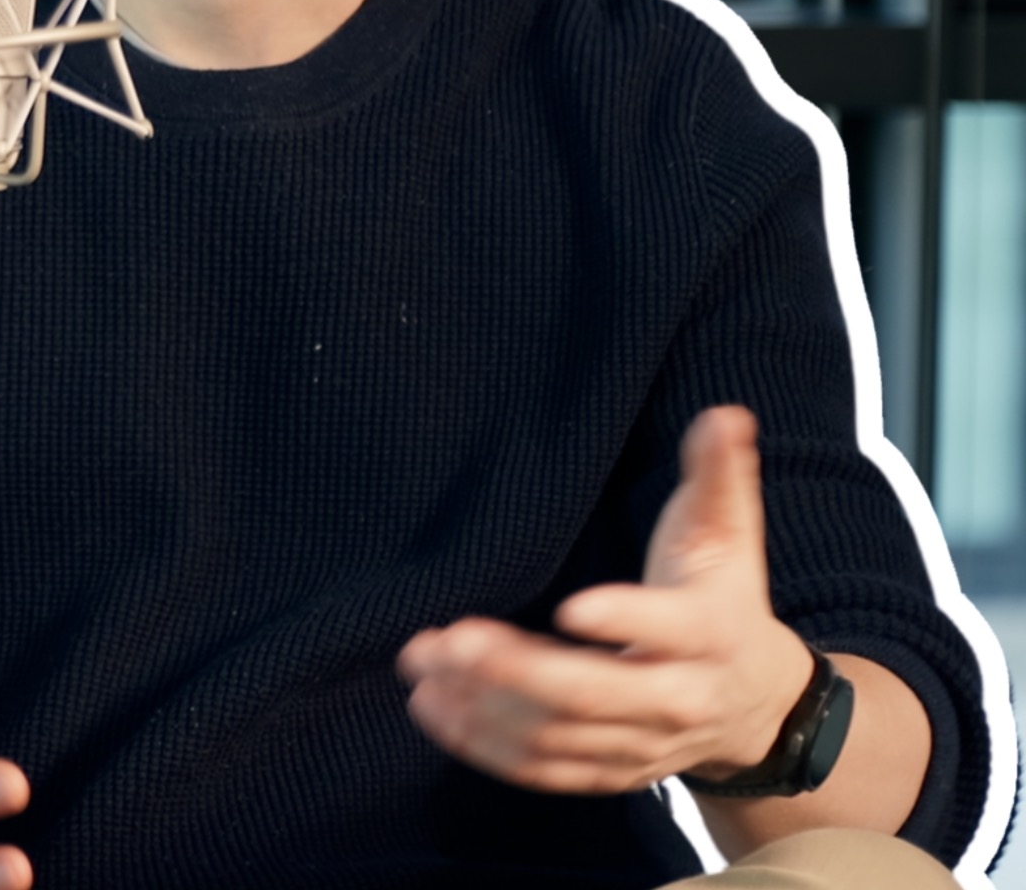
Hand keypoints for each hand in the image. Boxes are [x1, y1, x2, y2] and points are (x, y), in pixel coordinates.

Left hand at [396, 405, 814, 795]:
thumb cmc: (725, 596)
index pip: (669, 629)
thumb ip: (719, 473)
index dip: (625, 618)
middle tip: (455, 639)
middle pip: (596, 695)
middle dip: (521, 671)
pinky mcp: (609, 769)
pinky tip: (434, 709)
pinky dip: (486, 746)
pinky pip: (544, 768)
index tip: (570, 608)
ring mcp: (640, 744)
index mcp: (710, 634)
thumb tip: (726, 414)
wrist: (758, 704)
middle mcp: (677, 699)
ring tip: (425, 665)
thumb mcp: (728, 534)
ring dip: (487, 706)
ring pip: (560, 736)